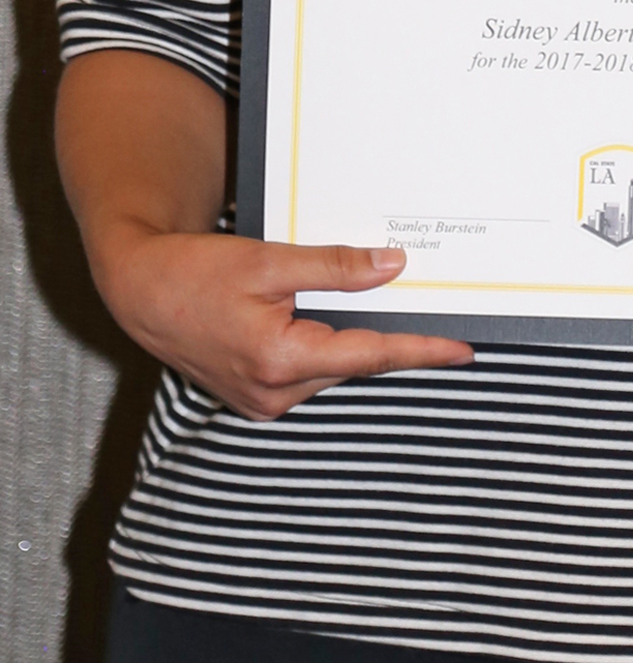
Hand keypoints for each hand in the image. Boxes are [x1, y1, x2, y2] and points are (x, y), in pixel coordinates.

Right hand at [94, 229, 471, 420]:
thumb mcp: (269, 261)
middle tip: (431, 310)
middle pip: (352, 361)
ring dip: (350, 341)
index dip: (421, 350)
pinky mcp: (256, 398)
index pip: (370, 356)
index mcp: (279, 361)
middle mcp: (273, 393)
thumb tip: (392, 266)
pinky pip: (308, 372)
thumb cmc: (194, 273)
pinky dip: (323, 348)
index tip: (463, 350)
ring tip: (374, 306)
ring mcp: (263, 401)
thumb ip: (335, 267)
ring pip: (331, 367)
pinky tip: (326, 321)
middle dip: (388, 337)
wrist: (139, 291)